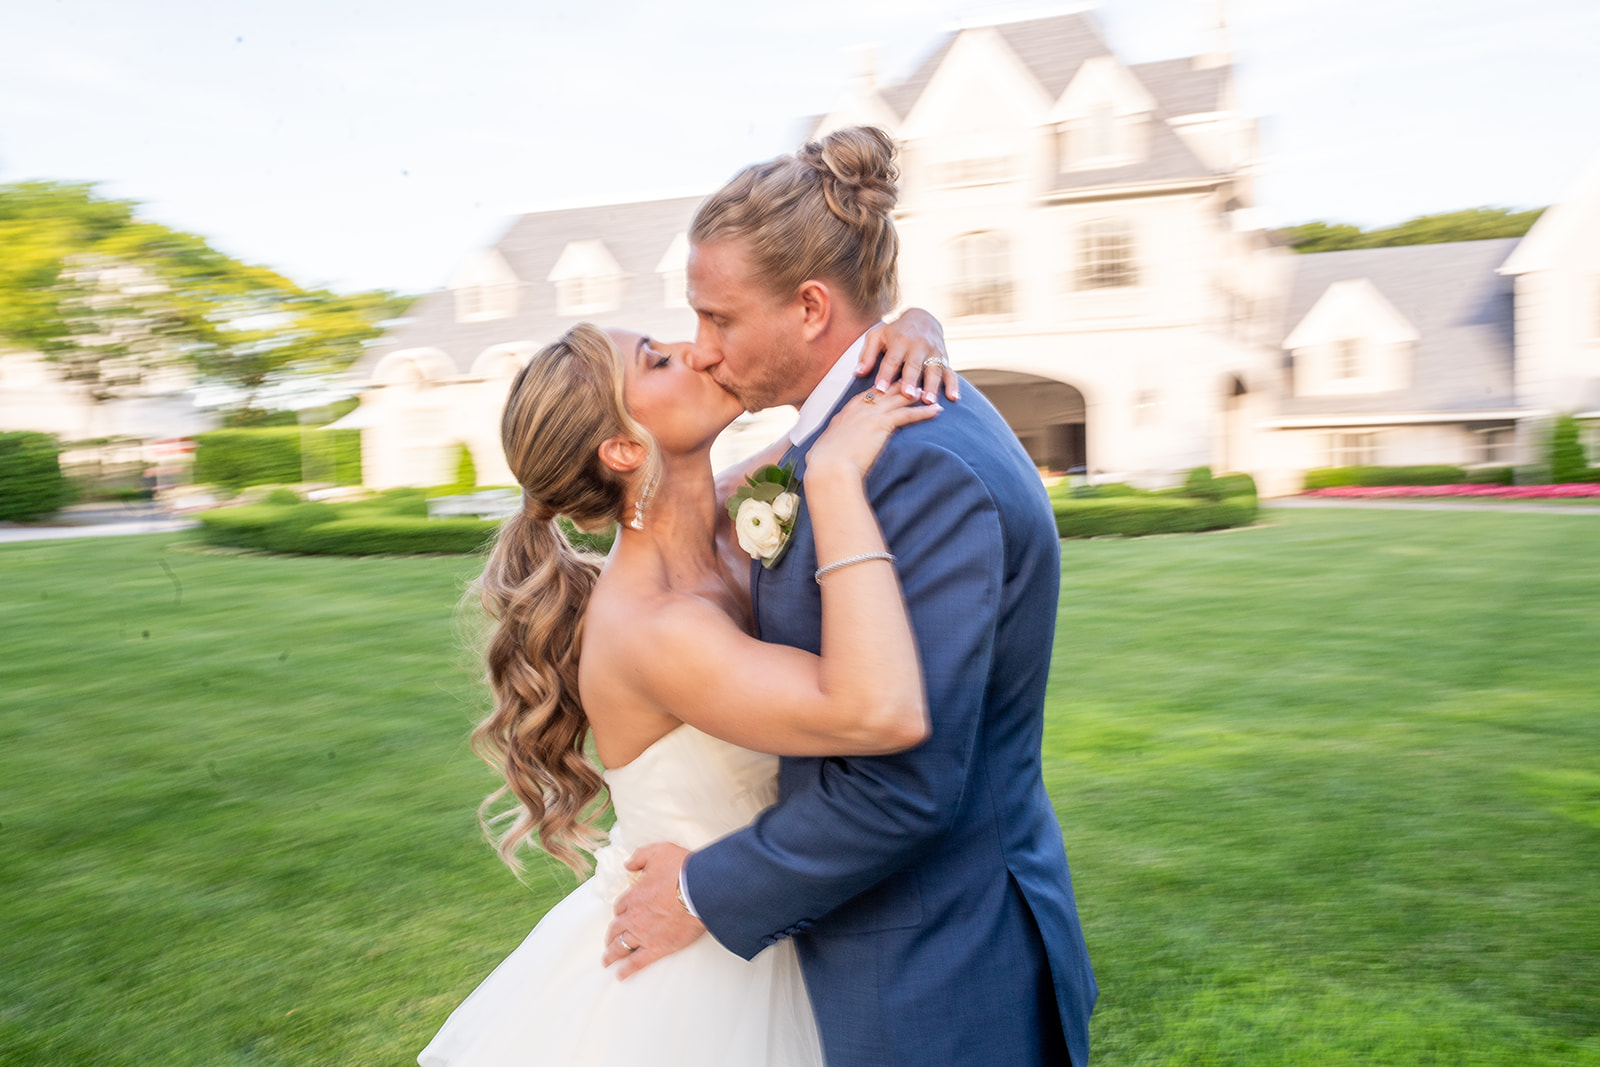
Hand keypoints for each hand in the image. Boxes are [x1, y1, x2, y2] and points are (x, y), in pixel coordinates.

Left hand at [603, 843, 703, 978]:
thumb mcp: (658, 852)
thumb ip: (640, 857)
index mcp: (634, 895)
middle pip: (616, 929)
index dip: (620, 910)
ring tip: (607, 961)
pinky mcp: (659, 948)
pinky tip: (621, 975)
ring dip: (612, 954)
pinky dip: (628, 970)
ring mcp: (645, 934)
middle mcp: (635, 917)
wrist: (702, 889)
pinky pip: (638, 962)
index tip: (621, 914)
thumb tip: (628, 864)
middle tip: (608, 941)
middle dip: (611, 935)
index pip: (620, 906)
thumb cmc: (683, 869)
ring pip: (622, 947)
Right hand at [808, 389, 940, 482]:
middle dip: (899, 385)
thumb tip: (818, 456)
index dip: (879, 390)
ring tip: (929, 392)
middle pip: (883, 391)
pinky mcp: (882, 424)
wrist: (828, 469)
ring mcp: (870, 414)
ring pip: (897, 398)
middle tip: (913, 380)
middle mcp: (858, 409)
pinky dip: (923, 412)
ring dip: (915, 394)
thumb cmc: (823, 467)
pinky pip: (908, 414)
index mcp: (844, 414)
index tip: (888, 386)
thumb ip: (826, 448)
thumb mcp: (821, 452)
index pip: (865, 396)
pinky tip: (936, 410)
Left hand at [856, 307, 958, 403]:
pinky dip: (953, 385)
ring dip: (932, 386)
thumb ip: (867, 354)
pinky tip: (953, 398)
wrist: (923, 319)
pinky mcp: (945, 359)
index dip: (885, 374)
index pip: (891, 360)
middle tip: (908, 395)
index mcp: (899, 340)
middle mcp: (918, 346)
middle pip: (914, 365)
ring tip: (929, 401)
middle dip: (911, 380)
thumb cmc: (895, 332)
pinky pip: (951, 372)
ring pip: (934, 370)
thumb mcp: (877, 336)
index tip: (880, 389)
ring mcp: (934, 352)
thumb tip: (858, 373)